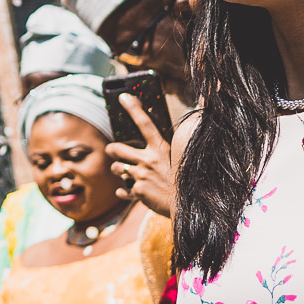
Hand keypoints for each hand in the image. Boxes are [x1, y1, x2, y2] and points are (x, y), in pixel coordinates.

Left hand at [108, 95, 178, 217]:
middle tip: (115, 152)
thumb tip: (157, 144)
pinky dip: (125, 192)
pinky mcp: (138, 192)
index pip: (145, 124)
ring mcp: (141, 176)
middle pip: (116, 148)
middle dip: (113, 150)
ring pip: (116, 168)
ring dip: (120, 171)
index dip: (134, 108)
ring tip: (130, 175)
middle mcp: (148, 160)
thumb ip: (164, 151)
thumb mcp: (179, 160)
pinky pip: (122, 190)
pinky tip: (132, 191)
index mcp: (161, 149)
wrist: (190, 207)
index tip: (123, 97)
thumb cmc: (186, 182)